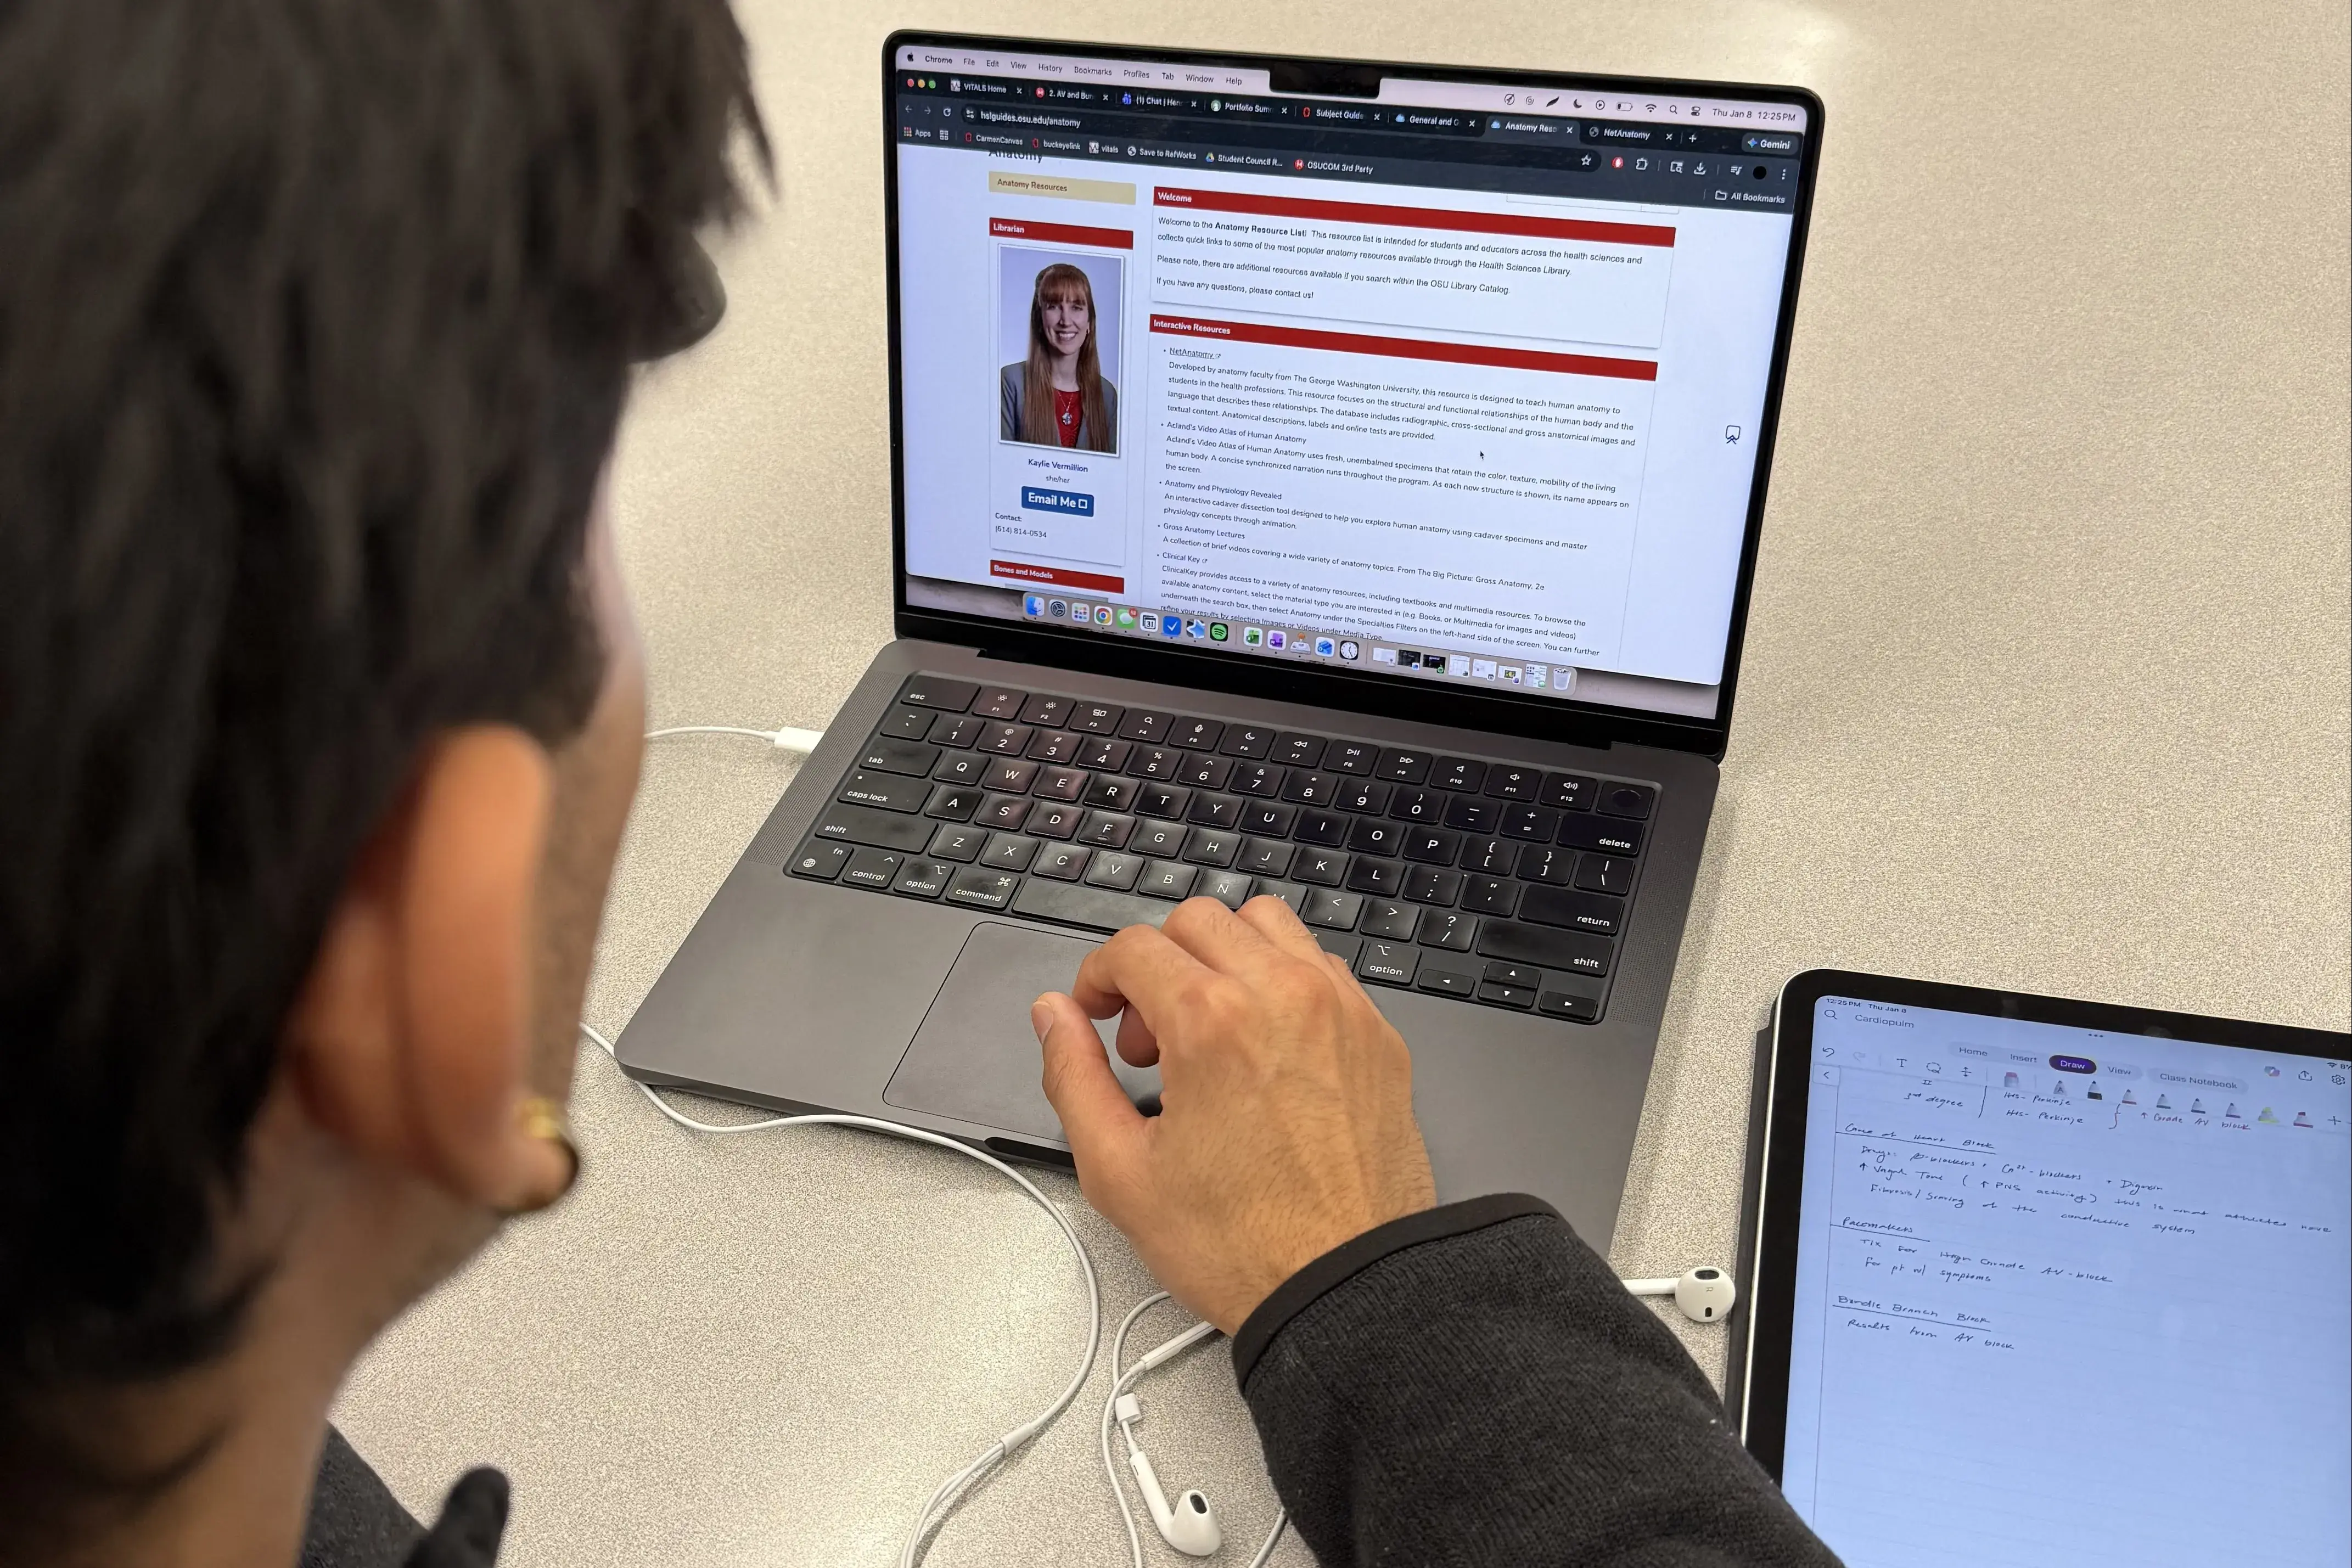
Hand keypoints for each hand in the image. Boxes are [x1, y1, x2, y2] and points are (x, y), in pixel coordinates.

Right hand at [1032, 895, 1435, 1332]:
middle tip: (1148, 1040)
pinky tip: (1263, 1047)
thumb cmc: (1246, 1246)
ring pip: (1267, 925)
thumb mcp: (1120, 1173)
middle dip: (1157, 966)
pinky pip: (1320, 967)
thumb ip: (1073, 1077)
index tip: (1095, 1015)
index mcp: (1212, 1022)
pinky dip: (1281, 983)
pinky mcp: (1378, 1035)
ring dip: (1223, 958)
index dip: (1097, 979)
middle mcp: (1282, 995)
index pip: (1133, 947)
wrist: (1347, 1289)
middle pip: (1197, 921)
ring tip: (1207, 1031)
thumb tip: (1053, 1017)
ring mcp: (1339, 1009)